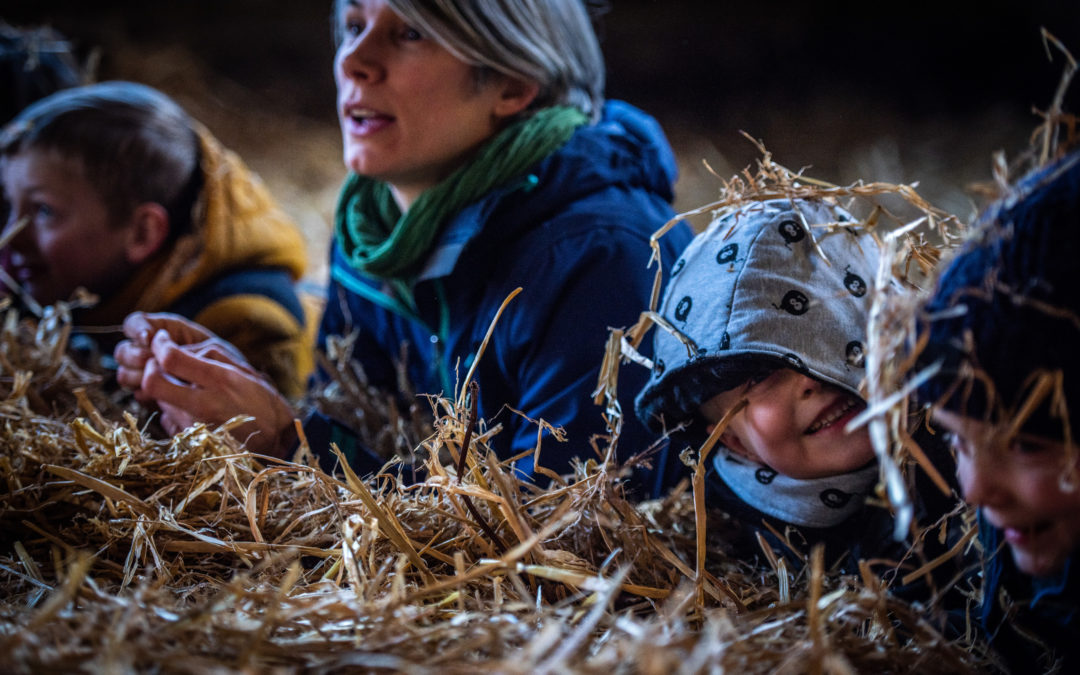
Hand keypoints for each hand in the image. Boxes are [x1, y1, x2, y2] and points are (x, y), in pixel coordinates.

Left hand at [114, 312, 296, 456]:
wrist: (277, 442)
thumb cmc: (264, 403)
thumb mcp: (242, 371)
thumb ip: (208, 357)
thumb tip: (176, 350)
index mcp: (219, 381)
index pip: (171, 358)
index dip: (159, 345)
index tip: (161, 339)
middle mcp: (202, 405)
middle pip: (153, 382)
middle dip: (151, 368)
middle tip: (161, 364)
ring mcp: (193, 426)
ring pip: (159, 400)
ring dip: (165, 389)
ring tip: (187, 388)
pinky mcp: (189, 442)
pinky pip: (167, 418)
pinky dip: (173, 409)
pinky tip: (191, 408)